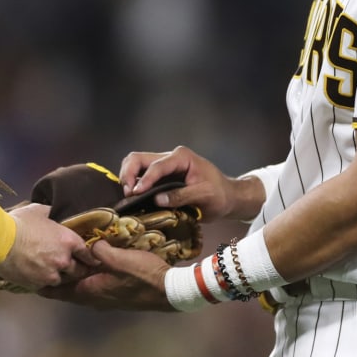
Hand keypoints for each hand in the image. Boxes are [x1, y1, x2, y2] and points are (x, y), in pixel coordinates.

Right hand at [0, 203, 95, 287]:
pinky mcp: (37, 285)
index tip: (89, 258)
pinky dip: (43, 282)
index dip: (89, 256)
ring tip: (51, 271)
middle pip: (78, 270)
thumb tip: (55, 213)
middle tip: (73, 266)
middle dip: (76, 268)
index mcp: (68, 241)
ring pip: (62, 280)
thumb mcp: (39, 211)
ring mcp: (50, 275)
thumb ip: (52, 214)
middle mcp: (63, 260)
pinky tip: (38, 276)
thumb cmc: (19, 223)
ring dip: (59, 276)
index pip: (87, 253)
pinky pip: (46, 286)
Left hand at [39, 241, 173, 310]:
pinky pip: (92, 288)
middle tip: (42, 273)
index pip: (61, 291)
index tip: (30, 282)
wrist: (168, 291)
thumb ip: (101, 251)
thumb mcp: (121, 259)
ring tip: (60, 269)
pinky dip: (83, 280)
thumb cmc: (144, 276)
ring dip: (70, 282)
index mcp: (92, 291)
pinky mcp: (115, 295)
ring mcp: (106, 298)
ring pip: (80, 290)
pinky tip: (86, 270)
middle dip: (55, 283)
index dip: (46, 287)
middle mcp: (95, 298)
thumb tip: (88, 246)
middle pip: (68, 292)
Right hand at [119, 146, 261, 221]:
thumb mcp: (204, 195)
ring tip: (129, 194)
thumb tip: (157, 199)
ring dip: (129, 176)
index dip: (145, 179)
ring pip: (137, 163)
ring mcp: (164, 166)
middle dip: (129, 173)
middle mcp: (170, 157)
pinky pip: (141, 174)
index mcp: (182, 157)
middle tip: (128, 192)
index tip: (136, 193)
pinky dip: (133, 182)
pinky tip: (133, 195)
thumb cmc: (220, 195)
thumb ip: (181, 196)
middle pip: (139, 158)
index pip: (157, 166)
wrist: (228, 197)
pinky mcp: (162, 176)